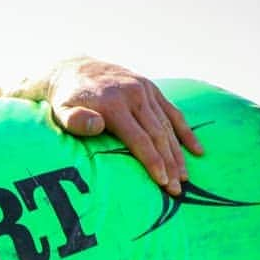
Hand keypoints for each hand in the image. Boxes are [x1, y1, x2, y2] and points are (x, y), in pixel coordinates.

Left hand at [47, 58, 203, 195]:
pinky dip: (186, 132)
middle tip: (177, 190)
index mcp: (115, 104)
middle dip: (169, 164)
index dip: (152, 161)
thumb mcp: (62, 111)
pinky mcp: (151, 89)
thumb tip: (98, 126)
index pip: (139, 138)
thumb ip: (76, 120)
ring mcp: (145, 91)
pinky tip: (197, 150)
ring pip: (168, 126)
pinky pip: (173, 112)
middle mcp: (134, 95)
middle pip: (158, 135)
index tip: (162, 182)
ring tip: (185, 178)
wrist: (74, 70)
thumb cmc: (66, 100)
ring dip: (179, 154)